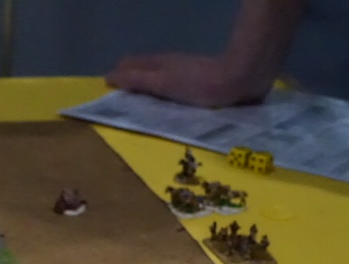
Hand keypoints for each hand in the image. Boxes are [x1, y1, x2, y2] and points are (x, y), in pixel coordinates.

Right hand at [105, 53, 271, 108]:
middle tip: (119, 109)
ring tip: (140, 114)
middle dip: (130, 86)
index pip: (128, 67)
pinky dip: (166, 100)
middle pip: (143, 74)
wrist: (241, 80)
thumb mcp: (162, 83)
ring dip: (148, 94)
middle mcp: (169, 67)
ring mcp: (186, 75)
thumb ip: (136, 81)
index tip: (106, 98)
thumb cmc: (199, 84)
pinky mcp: (201, 87)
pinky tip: (168, 113)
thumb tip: (108, 76)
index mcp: (158, 64)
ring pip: (159, 82)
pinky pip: (176, 93)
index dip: (116, 79)